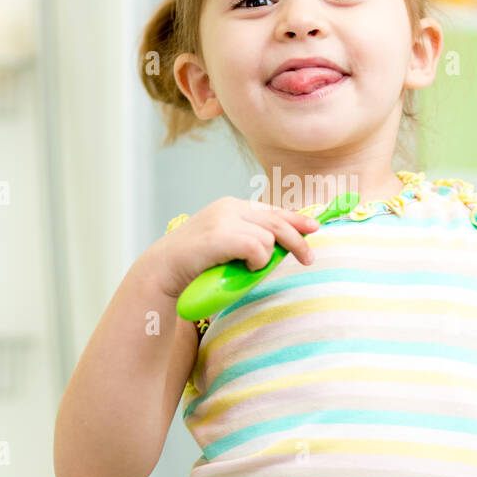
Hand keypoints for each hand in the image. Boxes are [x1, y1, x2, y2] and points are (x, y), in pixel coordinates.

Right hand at [156, 196, 320, 299]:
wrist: (163, 270)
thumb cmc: (197, 263)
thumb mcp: (227, 244)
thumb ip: (250, 239)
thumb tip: (284, 247)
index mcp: (232, 206)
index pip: (272, 210)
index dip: (295, 219)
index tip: (313, 227)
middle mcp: (229, 207)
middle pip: (277, 221)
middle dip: (297, 240)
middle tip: (309, 259)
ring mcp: (224, 219)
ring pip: (269, 237)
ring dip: (266, 258)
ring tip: (249, 268)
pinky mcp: (220, 235)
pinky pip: (257, 248)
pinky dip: (257, 260)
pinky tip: (246, 267)